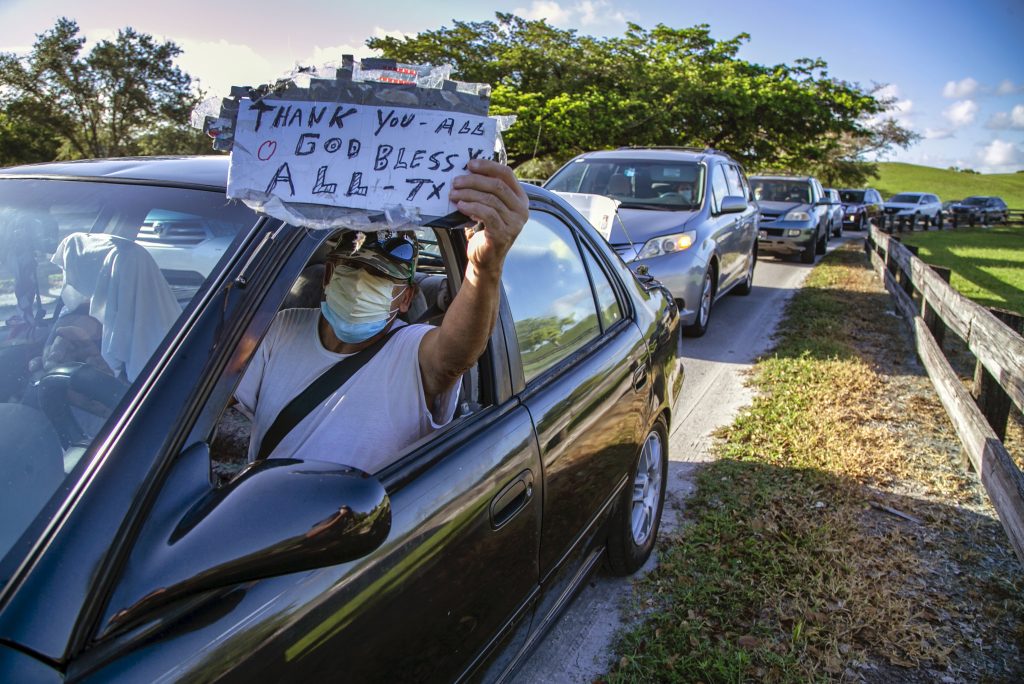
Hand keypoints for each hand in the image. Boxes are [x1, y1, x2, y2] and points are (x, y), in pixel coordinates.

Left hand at [449, 159, 527, 273]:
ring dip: (468, 194)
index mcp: (520, 198)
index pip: (506, 174)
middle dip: (473, 180)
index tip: (469, 164)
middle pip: (497, 185)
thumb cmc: (485, 231)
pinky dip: (471, 207)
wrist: (486, 259)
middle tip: (455, 181)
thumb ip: (487, 191)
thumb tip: (469, 170)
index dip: (487, 166)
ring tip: (453, 194)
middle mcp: (522, 209)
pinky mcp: (504, 234)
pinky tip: (460, 206)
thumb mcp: (490, 207)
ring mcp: (515, 223)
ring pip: (490, 199)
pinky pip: (487, 214)